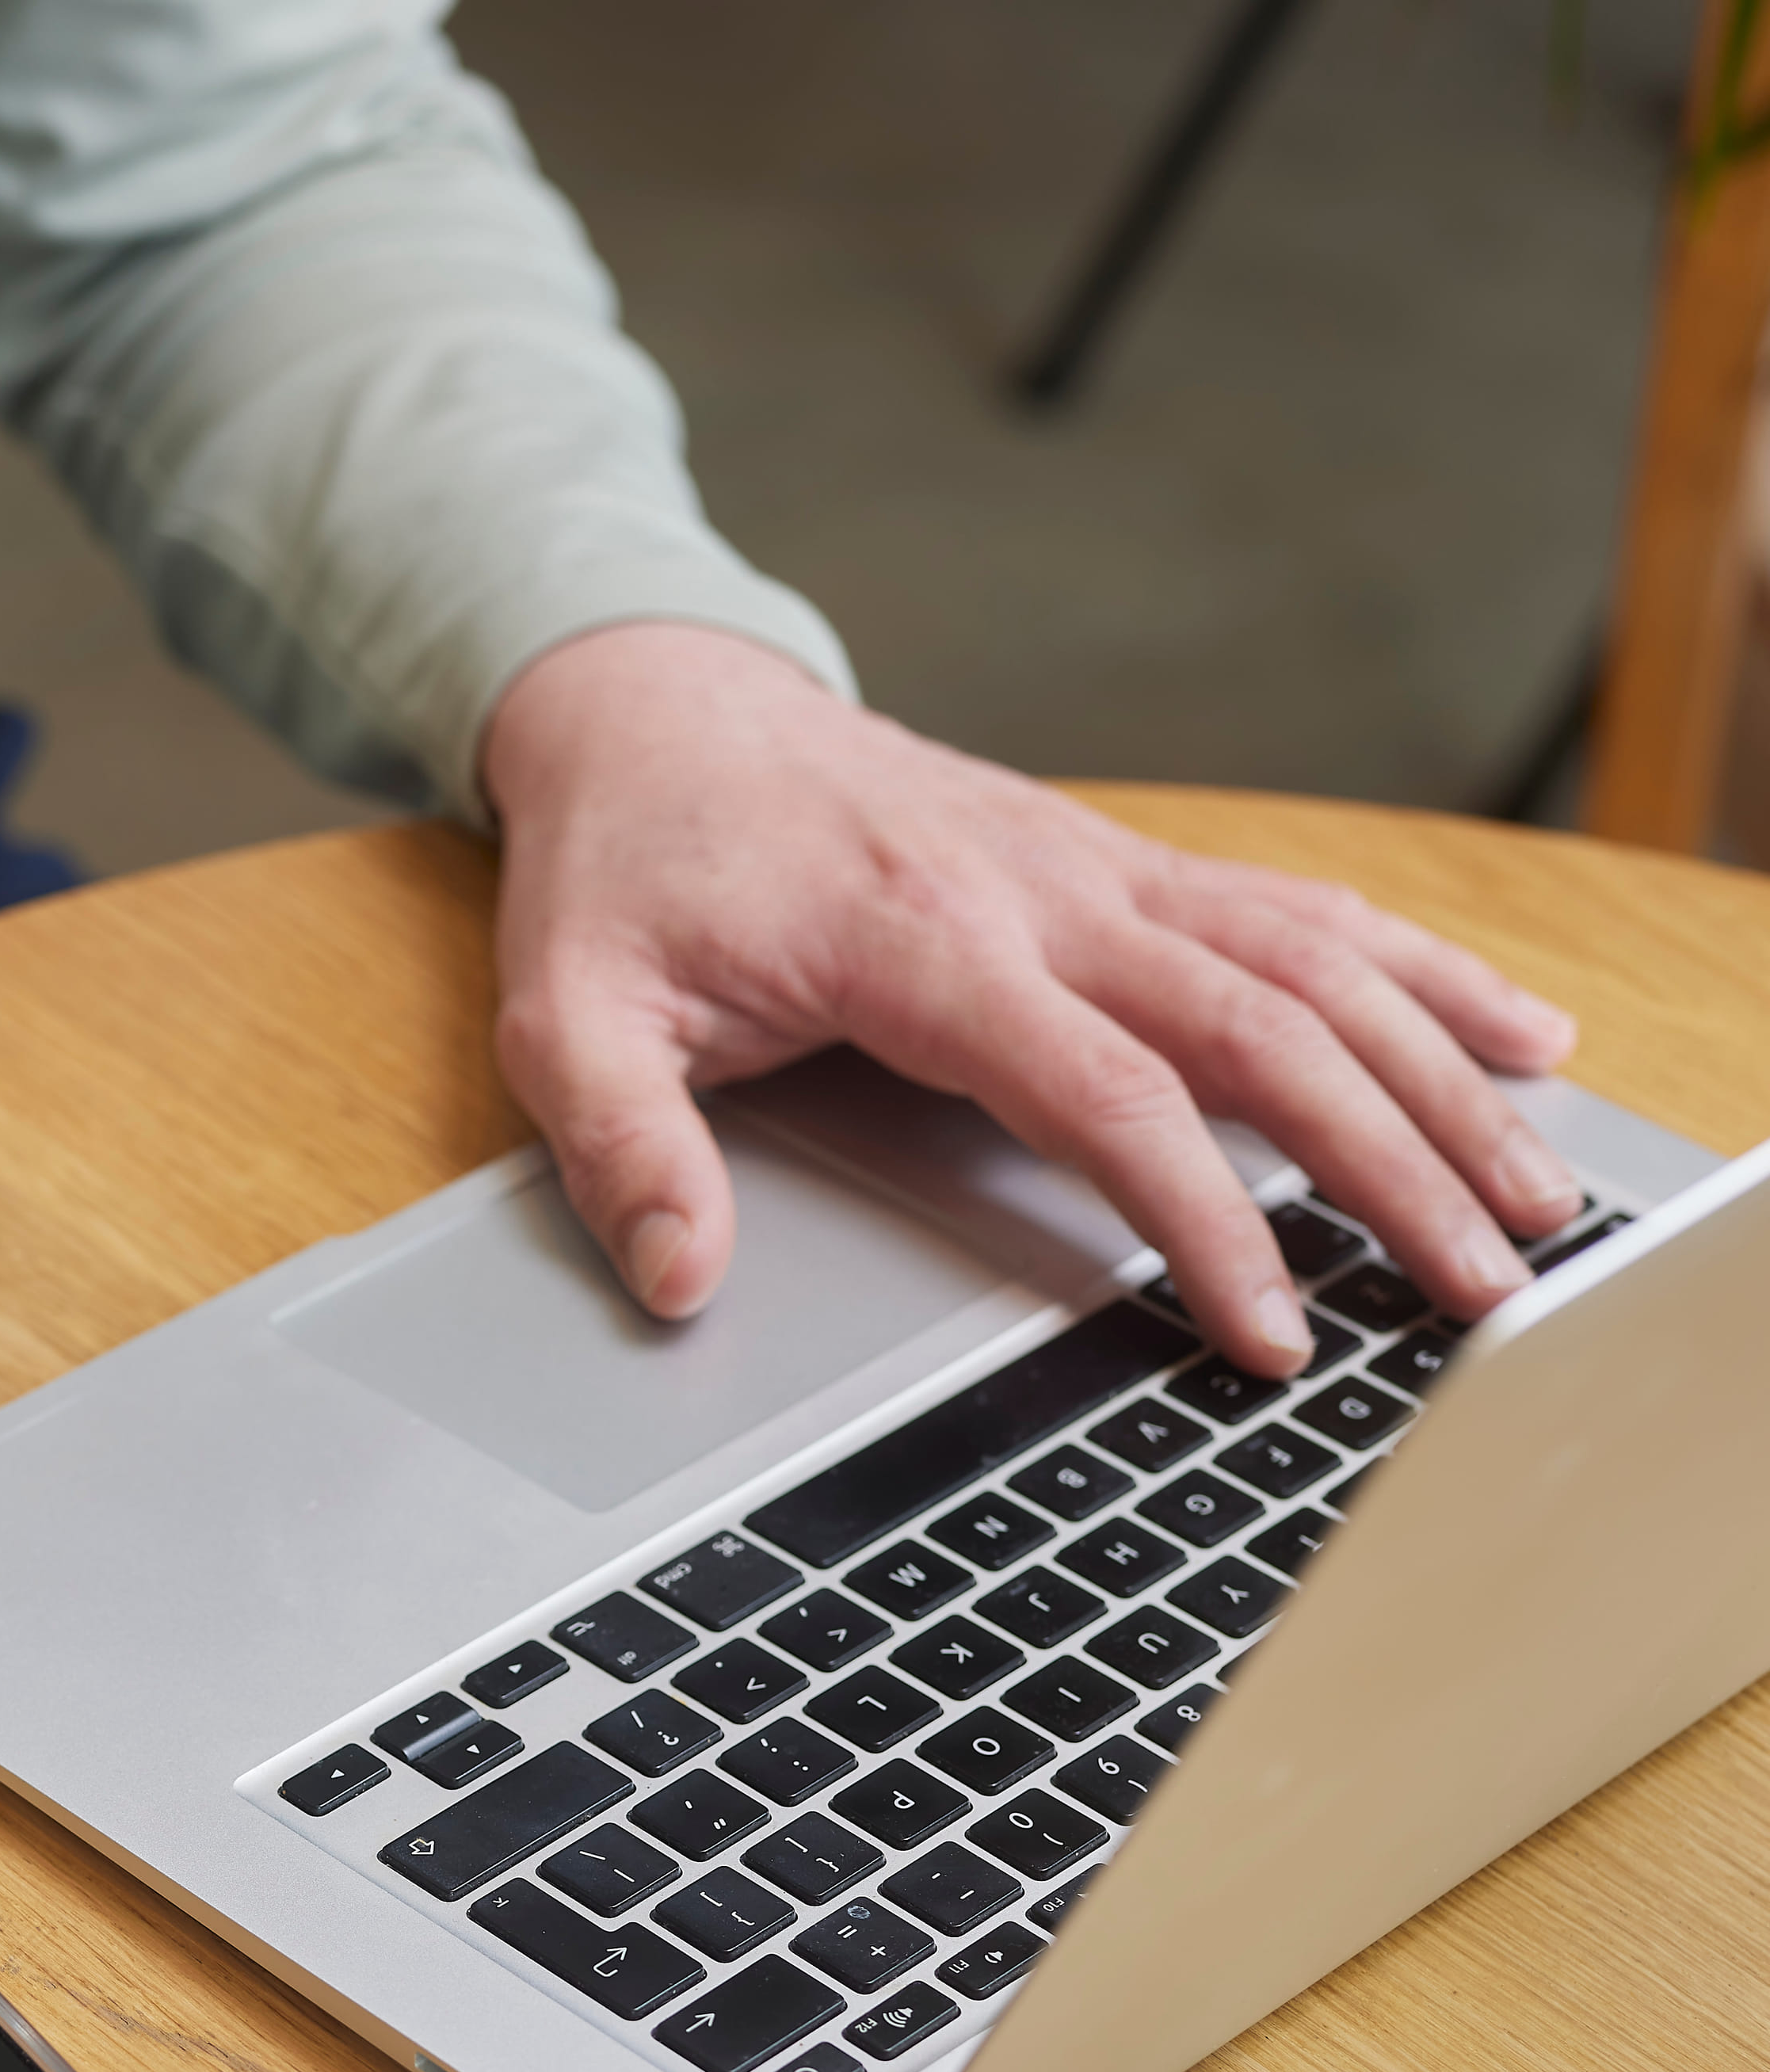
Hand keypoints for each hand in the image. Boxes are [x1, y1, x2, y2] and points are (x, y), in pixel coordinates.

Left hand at [479, 623, 1582, 1377]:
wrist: (653, 711)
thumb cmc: (621, 868)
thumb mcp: (564, 1012)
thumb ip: (619, 1147)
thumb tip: (679, 1282)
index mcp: (920, 941)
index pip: (1105, 1094)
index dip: (1202, 1218)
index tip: (1270, 1329)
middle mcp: (1040, 891)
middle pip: (1261, 1025)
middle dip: (1388, 1158)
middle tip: (1477, 1284)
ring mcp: (1093, 868)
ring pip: (1312, 961)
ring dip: (1437, 1069)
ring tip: (1538, 1185)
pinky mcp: (1113, 863)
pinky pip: (1292, 910)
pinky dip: (1410, 970)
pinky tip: (1506, 1031)